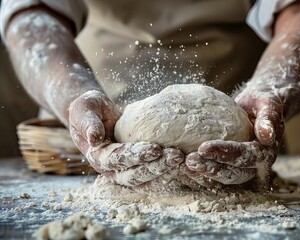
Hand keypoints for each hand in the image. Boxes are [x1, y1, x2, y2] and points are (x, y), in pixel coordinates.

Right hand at [69, 90, 183, 185]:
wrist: (95, 113)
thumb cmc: (88, 109)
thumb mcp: (84, 111)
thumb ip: (88, 123)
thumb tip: (94, 137)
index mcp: (98, 157)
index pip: (118, 160)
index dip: (136, 156)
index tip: (155, 148)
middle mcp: (112, 169)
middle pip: (134, 174)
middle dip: (156, 166)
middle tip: (176, 156)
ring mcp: (125, 170)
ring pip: (146, 178)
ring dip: (164, 170)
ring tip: (182, 159)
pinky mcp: (137, 166)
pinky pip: (152, 174)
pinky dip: (167, 171)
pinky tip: (182, 163)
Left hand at [183, 90, 283, 188]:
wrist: (258, 109)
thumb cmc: (262, 103)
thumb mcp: (268, 104)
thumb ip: (268, 117)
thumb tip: (267, 136)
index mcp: (265, 153)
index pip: (244, 157)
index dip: (225, 154)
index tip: (203, 147)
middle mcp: (254, 167)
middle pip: (232, 174)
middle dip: (209, 168)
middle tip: (188, 160)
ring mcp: (240, 170)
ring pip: (220, 180)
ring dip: (200, 174)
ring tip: (180, 164)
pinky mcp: (227, 168)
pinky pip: (212, 175)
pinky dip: (196, 173)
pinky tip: (179, 166)